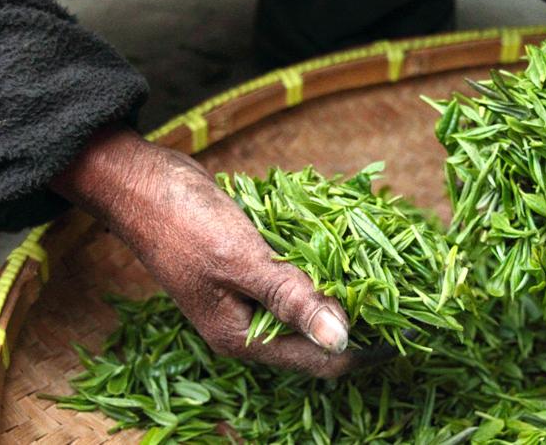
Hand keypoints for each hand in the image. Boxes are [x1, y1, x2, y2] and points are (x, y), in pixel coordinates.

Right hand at [51, 125, 380, 377]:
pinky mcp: (248, 270)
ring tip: (383, 275)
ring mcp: (246, 298)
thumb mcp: (242, 261)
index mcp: (242, 337)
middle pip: (315, 339)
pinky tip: (344, 252)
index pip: (318, 361)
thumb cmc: (184, 222)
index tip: (406, 329)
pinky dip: (319, 269)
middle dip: (358, 321)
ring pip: (307, 308)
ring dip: (340, 293)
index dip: (364, 348)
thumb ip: (292, 300)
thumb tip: (343, 339)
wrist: (139, 184)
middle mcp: (247, 326)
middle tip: (402, 297)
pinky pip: (294, 280)